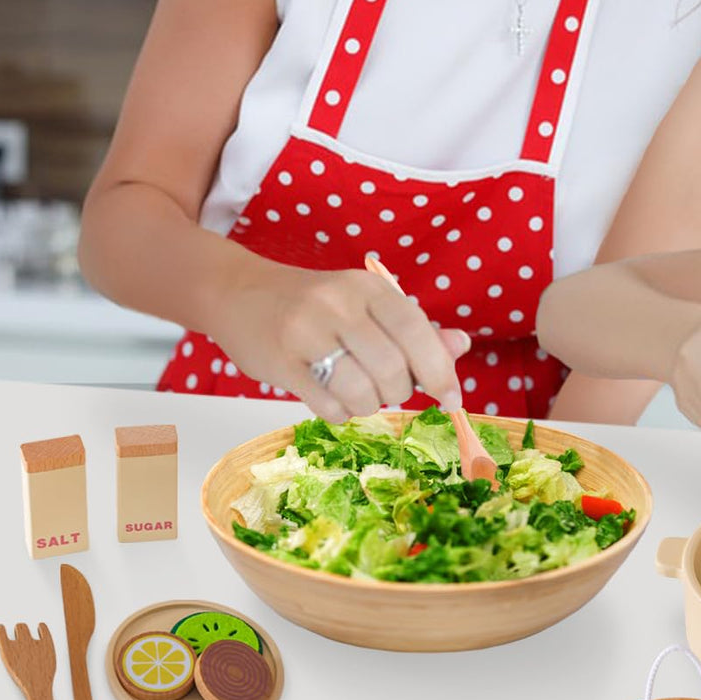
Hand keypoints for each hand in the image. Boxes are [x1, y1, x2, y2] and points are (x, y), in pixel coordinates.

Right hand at [215, 263, 470, 423]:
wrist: (240, 293)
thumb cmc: (316, 304)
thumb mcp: (367, 304)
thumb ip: (415, 327)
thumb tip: (460, 346)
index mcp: (369, 287)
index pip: (417, 329)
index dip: (440, 370)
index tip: (451, 399)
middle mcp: (339, 304)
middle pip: (393, 368)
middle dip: (398, 390)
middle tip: (386, 387)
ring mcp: (307, 332)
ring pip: (362, 391)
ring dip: (368, 404)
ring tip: (356, 392)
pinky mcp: (281, 362)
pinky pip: (328, 406)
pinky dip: (339, 412)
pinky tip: (331, 396)